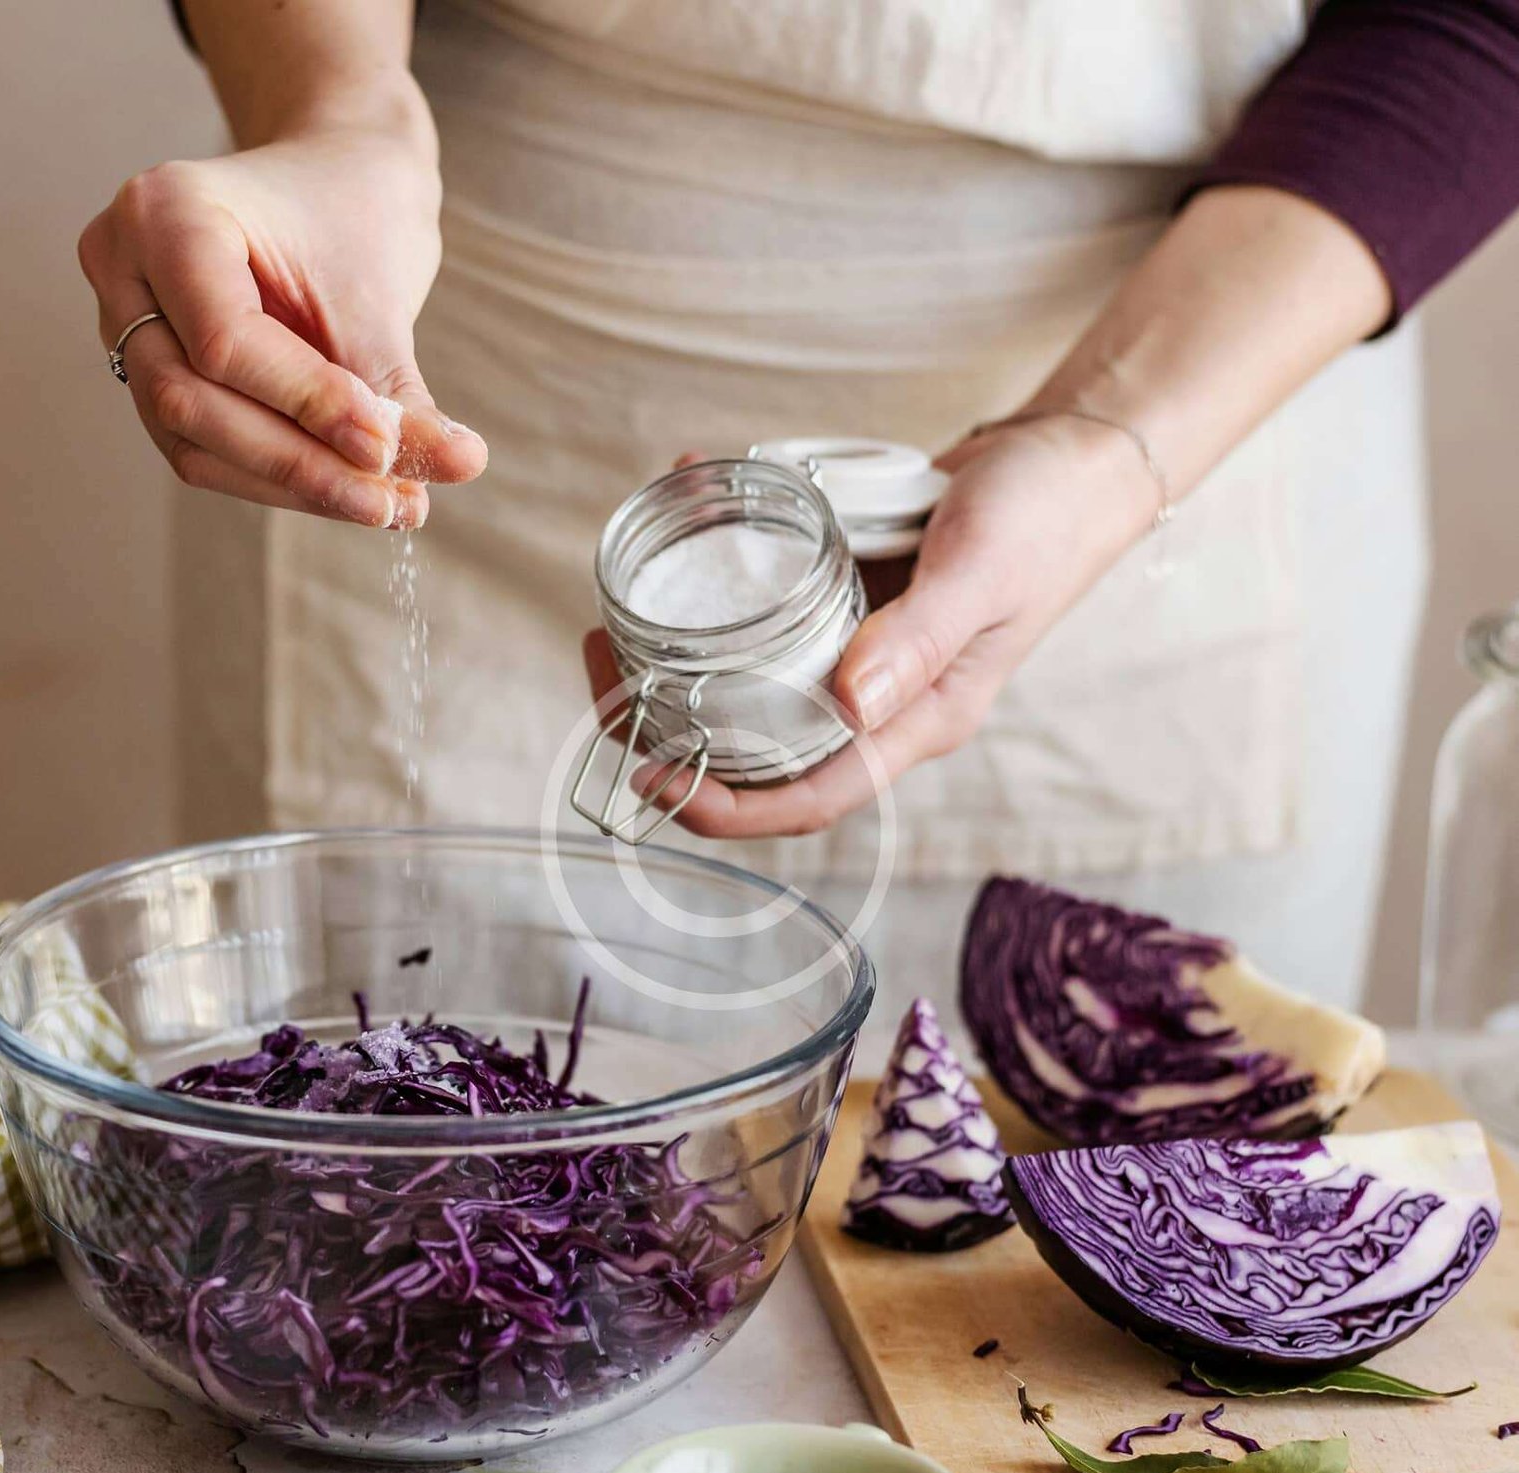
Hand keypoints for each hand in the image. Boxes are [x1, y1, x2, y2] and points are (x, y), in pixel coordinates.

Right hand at [78, 92, 486, 528]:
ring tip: (390, 506)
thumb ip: (401, 392)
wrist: (338, 185)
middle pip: (190, 401)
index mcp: (165, 214)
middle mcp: (125, 267)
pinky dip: (282, 483)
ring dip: (295, 488)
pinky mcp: (152, 374)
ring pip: (191, 442)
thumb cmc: (353, 216)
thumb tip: (458, 465)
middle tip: (395, 503)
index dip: (308, 406)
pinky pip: (205, 452)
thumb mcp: (379, 299)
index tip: (386, 449)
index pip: (223, 341)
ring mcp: (124, 323)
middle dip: (300, 465)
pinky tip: (355, 494)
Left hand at [582, 416, 1159, 837]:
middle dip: (674, 726)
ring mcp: (857, 646)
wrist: (1075, 458)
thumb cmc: (1047, 519)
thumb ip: (919, 636)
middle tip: (605, 669)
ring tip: (618, 607)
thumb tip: (847, 705)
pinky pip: (770, 598)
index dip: (727, 806)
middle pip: (761, 745)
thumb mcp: (984, 572)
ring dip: (679, 648)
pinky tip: (687, 499)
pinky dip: (721, 560)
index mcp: (915, 720)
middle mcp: (877, 697)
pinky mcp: (845, 594)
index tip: (652, 776)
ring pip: (752, 675)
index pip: (812, 796)